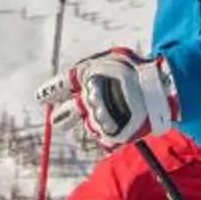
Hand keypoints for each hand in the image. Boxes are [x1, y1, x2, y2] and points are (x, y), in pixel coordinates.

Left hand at [38, 48, 177, 149]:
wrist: (159, 88)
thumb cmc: (135, 69)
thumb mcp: (110, 59)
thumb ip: (89, 70)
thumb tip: (72, 80)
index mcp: (84, 77)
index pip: (57, 89)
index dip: (49, 93)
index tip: (41, 99)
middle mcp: (87, 100)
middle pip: (63, 116)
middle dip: (61, 117)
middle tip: (57, 119)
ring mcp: (99, 119)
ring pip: (86, 127)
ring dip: (92, 122)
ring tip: (108, 114)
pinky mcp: (112, 135)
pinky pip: (101, 140)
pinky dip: (105, 134)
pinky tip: (116, 125)